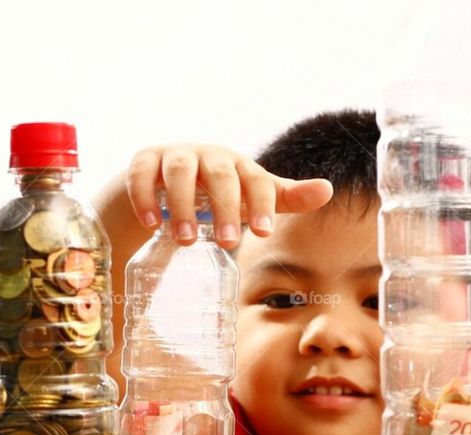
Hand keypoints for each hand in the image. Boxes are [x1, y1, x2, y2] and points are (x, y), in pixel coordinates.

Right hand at [126, 143, 333, 247]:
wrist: (164, 184)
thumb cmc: (218, 192)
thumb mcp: (252, 197)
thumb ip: (287, 197)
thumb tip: (328, 190)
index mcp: (239, 165)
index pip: (256, 180)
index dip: (261, 205)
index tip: (263, 234)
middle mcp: (209, 155)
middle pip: (220, 175)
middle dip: (225, 208)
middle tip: (229, 243)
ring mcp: (174, 155)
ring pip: (180, 172)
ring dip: (183, 205)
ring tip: (187, 242)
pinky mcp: (144, 161)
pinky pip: (142, 174)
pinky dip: (144, 198)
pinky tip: (150, 226)